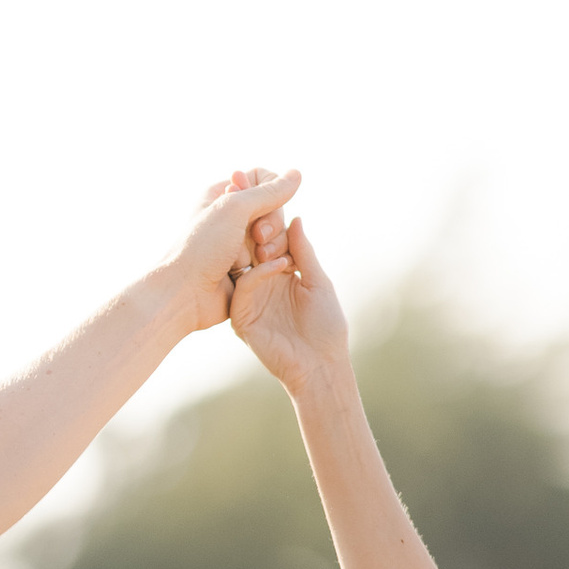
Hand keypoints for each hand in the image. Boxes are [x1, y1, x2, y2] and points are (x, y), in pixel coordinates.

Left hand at [172, 166, 301, 333]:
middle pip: (275, 209)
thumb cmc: (202, 247)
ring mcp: (242, 243)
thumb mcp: (235, 209)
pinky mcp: (250, 268)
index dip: (271, 192)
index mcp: (223, 196)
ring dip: (274, 246)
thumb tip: (297, 174)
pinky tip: (267, 268)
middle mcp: (233, 217)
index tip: (259, 209)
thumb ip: (269, 192)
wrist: (186, 294)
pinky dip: (276, 262)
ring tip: (258, 259)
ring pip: (279, 235)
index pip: (263, 179)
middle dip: (272, 224)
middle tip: (257, 239)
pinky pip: (277, 258)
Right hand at [230, 208, 351, 391]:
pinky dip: (261, 272)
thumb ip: (304, 251)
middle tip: (267, 212)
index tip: (277, 202)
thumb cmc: (326, 327)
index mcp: (280, 274)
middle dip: (259, 229)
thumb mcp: (318, 281)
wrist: (320, 366)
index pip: (269, 242)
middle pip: (252, 248)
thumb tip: (295, 218)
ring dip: (259, 247)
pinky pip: (245, 286)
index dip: (272, 223)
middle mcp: (262, 284)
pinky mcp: (243, 317)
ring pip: (245, 263)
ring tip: (275, 239)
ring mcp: (250, 300)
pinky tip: (281, 265)